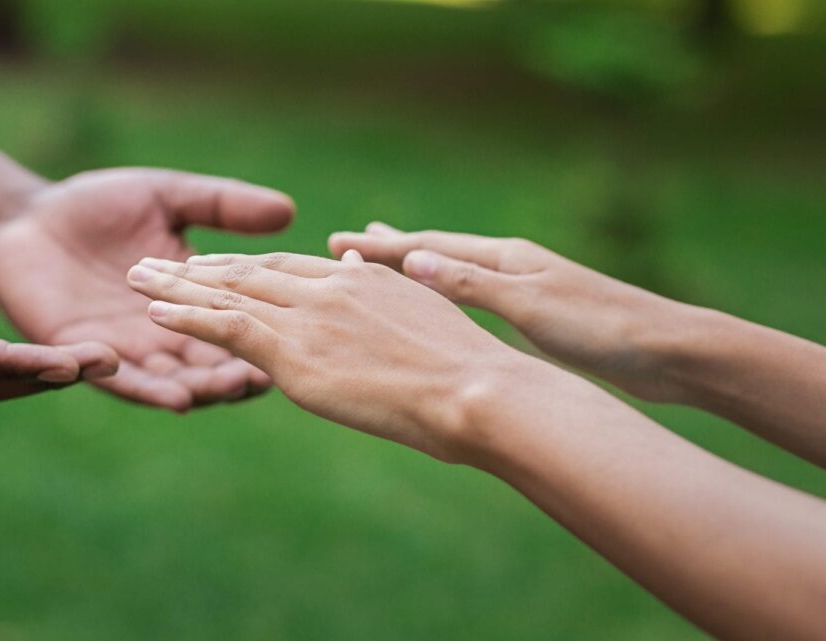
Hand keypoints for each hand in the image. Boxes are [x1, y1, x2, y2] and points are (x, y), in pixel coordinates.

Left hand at [0, 168, 295, 410]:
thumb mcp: (169, 198)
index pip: (240, 323)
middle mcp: (168, 334)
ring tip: (223, 389)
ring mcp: (128, 349)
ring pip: (173, 381)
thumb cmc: (101, 206)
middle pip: (213, 365)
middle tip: (266, 376)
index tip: (302, 338)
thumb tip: (288, 210)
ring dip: (200, 389)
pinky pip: (120, 380)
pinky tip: (171, 394)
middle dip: (238, 374)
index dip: (268, 332)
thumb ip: (222, 206)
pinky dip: (146, 389)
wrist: (28, 218)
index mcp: (196, 298)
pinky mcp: (86, 356)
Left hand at [123, 250, 528, 461]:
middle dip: (197, 268)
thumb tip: (361, 257)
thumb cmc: (466, 364)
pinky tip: (157, 312)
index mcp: (357, 280)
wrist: (477, 390)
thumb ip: (382, 281)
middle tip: (153, 260)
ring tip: (136, 277)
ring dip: (177, 287)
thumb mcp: (423, 310)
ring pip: (229, 294)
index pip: (286, 268)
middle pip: (248, 272)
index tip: (211, 263)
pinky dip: (189, 319)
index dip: (243, 265)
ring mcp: (308, 319)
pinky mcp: (296, 355)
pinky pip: (229, 329)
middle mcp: (325, 289)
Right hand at [329, 223, 687, 401]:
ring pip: (455, 274)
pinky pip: (475, 298)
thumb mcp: (530, 307)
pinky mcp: (539, 314)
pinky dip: (446, 294)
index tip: (338, 243)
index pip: (429, 248)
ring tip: (389, 261)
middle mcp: (512, 265)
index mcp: (506, 258)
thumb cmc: (602, 329)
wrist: (668, 351)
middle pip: (439, 251)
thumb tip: (412, 261)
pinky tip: (443, 302)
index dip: (381, 249)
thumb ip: (473, 285)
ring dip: (418, 268)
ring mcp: (526, 287)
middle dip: (393, 248)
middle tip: (351, 241)